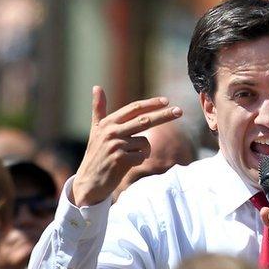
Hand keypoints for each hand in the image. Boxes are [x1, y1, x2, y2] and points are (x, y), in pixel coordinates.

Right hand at [72, 86, 182, 205]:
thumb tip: (97, 86)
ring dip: (144, 151)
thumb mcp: (95, 130)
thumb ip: (98, 109)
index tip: (166, 101)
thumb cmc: (96, 155)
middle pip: (144, 120)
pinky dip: (139, 161)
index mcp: (108, 123)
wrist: (89, 181)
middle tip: (180, 111)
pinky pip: (142, 156)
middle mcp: (111, 131)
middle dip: (164, 115)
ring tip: (129, 157)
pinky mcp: (120, 159)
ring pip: (145, 142)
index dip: (151, 104)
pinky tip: (127, 165)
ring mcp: (116, 145)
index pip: (133, 108)